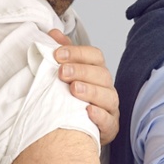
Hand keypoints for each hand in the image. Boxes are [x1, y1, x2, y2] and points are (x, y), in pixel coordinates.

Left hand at [50, 29, 120, 144]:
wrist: (73, 129)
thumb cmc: (70, 99)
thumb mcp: (65, 74)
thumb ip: (62, 54)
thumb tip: (53, 33)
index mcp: (96, 72)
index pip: (95, 56)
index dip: (78, 53)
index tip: (57, 55)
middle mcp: (106, 88)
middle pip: (102, 74)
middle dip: (82, 71)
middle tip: (62, 72)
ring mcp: (110, 108)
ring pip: (108, 96)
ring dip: (91, 91)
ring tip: (73, 89)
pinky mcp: (110, 127)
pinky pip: (109, 121)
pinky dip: (100, 116)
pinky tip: (88, 112)